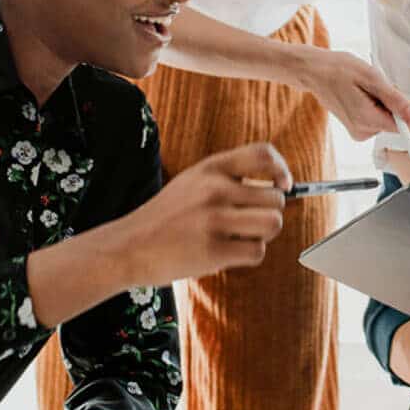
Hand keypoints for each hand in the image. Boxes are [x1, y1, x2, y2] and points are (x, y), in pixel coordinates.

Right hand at [129, 142, 291, 285]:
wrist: (127, 247)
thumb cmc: (168, 217)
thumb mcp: (193, 182)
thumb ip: (230, 178)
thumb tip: (282, 188)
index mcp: (210, 167)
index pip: (263, 153)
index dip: (281, 169)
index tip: (282, 186)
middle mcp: (214, 189)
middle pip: (276, 199)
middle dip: (269, 214)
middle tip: (247, 224)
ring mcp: (214, 219)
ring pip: (272, 224)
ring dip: (263, 235)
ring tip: (240, 237)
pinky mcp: (212, 250)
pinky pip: (257, 252)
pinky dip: (248, 256)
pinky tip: (226, 253)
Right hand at [303, 48, 409, 140]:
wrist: (315, 72)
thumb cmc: (340, 70)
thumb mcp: (371, 77)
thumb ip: (394, 100)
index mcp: (366, 120)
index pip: (402, 126)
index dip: (403, 108)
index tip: (391, 93)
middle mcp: (362, 132)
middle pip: (394, 121)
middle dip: (390, 102)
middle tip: (372, 86)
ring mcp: (358, 132)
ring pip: (386, 119)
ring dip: (381, 102)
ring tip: (363, 89)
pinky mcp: (357, 130)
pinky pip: (377, 119)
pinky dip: (374, 105)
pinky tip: (360, 94)